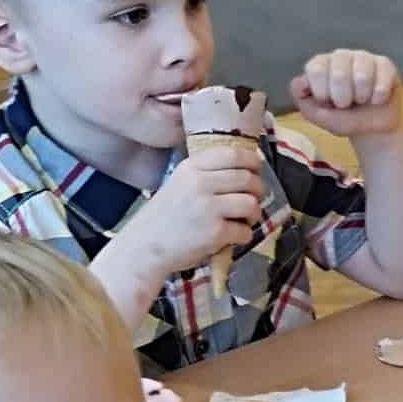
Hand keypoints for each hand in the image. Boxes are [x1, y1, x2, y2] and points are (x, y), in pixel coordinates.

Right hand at [136, 135, 265, 280]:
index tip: (256, 168)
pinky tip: (232, 237)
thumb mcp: (179, 183)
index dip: (252, 160)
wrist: (144, 247)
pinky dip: (244, 236)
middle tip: (253, 199)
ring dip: (254, 214)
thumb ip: (206, 174)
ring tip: (244, 220)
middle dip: (258, 190)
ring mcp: (208, 208)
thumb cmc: (165, 217)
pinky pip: (245, 231)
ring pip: (251, 203)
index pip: (234, 154)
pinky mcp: (215, 232)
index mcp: (191, 168)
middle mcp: (200, 183)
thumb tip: (246, 168)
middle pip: (248, 178)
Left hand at [291, 49, 402, 137]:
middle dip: (343, 98)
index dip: (322, 93)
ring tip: (362, 101)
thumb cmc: (342, 119)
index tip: (327, 104)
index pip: (316, 70)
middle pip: (339, 73)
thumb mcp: (318, 116)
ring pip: (362, 75)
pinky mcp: (384, 64)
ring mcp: (363, 57)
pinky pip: (382, 77)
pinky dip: (378, 96)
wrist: (371, 129)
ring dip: (362, 97)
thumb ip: (303, 100)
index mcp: (320, 64)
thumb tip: (299, 82)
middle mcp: (340, 56)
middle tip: (345, 105)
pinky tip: (377, 100)